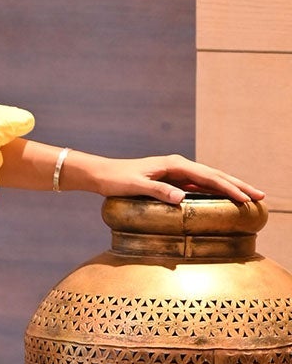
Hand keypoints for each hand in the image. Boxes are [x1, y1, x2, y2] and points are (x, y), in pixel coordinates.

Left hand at [81, 152, 264, 208]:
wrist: (102, 174)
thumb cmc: (116, 180)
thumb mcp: (136, 186)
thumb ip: (159, 192)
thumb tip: (182, 198)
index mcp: (174, 165)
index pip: (208, 177)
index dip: (228, 188)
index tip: (244, 198)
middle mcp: (179, 165)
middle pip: (216, 175)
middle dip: (239, 185)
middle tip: (261, 195)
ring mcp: (177, 171)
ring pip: (211, 179)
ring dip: (231, 187)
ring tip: (250, 195)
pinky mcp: (173, 179)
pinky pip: (200, 184)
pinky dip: (216, 189)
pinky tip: (225, 196)